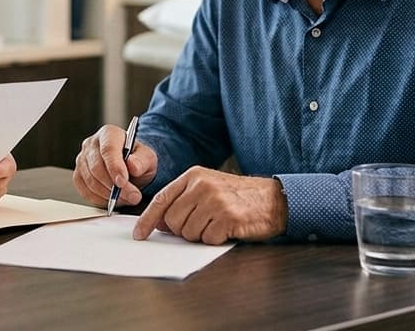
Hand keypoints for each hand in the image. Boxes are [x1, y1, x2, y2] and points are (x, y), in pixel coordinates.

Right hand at [73, 124, 156, 207]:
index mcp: (109, 134)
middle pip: (97, 167)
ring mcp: (82, 160)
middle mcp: (91, 144)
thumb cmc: (138, 160)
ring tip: (127, 198)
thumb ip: (142, 161)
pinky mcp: (78, 176)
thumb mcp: (148, 158)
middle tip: (133, 196)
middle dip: (114, 186)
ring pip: (90, 181)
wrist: (131, 168)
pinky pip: (85, 191)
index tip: (123, 182)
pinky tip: (113, 199)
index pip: (108, 149)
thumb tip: (133, 166)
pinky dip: (100, 199)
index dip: (114, 167)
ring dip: (109, 195)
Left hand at [132, 167, 286, 243]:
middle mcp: (202, 186)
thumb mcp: (208, 189)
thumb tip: (160, 222)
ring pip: (188, 233)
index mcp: (194, 175)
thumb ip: (183, 201)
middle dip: (183, 230)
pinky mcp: (228, 217)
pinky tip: (227, 229)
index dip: (148, 219)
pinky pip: (207, 239)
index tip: (140, 234)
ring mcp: (215, 201)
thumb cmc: (239, 197)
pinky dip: (216, 240)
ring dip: (201, 235)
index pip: (162, 200)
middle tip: (203, 224)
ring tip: (217, 223)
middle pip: (173, 221)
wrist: (274, 199)